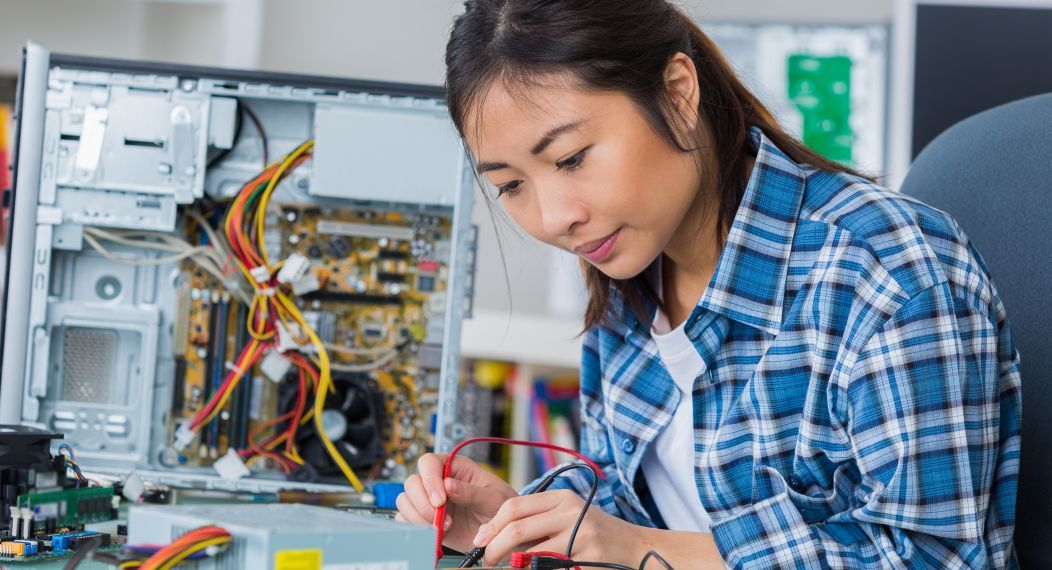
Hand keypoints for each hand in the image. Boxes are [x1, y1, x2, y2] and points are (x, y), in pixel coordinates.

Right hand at [394, 452, 517, 551]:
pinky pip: (406, 519)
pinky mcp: (425, 518)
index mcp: (455, 467)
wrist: (500, 533)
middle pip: (412, 483)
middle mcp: (438, 481)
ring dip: (419, 516)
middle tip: (441, 519)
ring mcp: (430, 500)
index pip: (429, 462)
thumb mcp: (493, 498)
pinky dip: (415, 527)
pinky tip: (435, 532)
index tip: (440, 500)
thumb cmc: (501, 507)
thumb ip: (472, 492)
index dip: (430, 480)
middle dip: (423, 503)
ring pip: (406, 501)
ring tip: (443, 528)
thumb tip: (448, 485)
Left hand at [472, 489, 644, 565]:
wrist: (635, 548)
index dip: (491, 526)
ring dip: (511, 566)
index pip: (514, 506)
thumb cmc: (593, 534)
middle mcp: (571, 512)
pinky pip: (549, 569)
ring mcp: (581, 536)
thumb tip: (489, 535)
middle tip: (486, 563)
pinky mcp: (588, 559)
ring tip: (506, 569)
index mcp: (562, 498)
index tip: (479, 542)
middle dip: (494, 549)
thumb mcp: (567, 517)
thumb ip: (535, 522)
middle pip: (517, 528)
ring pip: (531, 554)